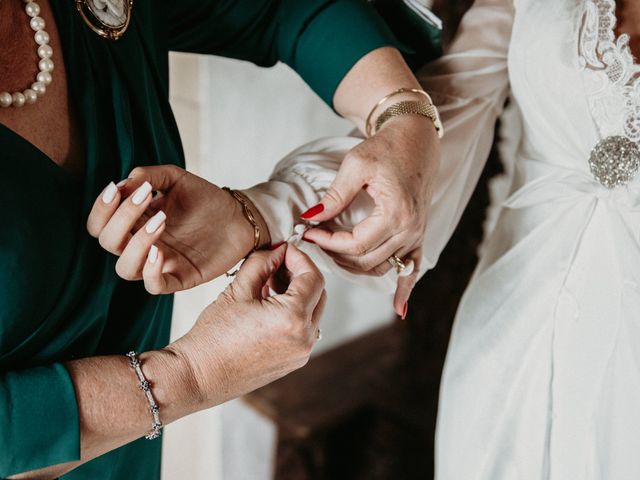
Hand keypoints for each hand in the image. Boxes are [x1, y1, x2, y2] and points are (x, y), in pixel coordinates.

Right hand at [86, 165, 270, 293]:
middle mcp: (141, 244)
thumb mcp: (175, 178)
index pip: (99, 224)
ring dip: (135, 243)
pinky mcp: (179, 278)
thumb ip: (148, 175)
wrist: (239, 216)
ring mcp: (159, 263)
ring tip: (161, 220)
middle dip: (120, 218)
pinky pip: (154, 286)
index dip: (101, 209)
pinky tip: (158, 251)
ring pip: (125, 268)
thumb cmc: (205, 198)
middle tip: (146, 196)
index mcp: (134, 222)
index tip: (118, 189)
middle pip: (108, 242)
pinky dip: (150, 272)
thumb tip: (122, 185)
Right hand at [165, 244, 326, 407]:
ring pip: (313, 310)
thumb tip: (279, 251)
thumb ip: (263, 263)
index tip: (284, 250)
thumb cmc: (213, 336)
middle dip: (301, 274)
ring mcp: (301, 352)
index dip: (300, 258)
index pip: (313, 277)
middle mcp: (304, 338)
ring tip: (269, 283)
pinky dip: (294, 311)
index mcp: (293, 318)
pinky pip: (304, 328)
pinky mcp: (294, 360)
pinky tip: (269, 303)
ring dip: (298, 292)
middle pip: (318, 293)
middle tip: (276, 263)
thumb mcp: (238, 290)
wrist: (199, 375)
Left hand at [301, 115, 439, 315]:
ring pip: (382, 267)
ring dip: (356, 265)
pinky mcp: (418, 234)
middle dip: (336, 254)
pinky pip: (412, 269)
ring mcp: (417, 234)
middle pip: (366, 260)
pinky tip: (398, 309)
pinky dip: (405, 288)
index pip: (354, 245)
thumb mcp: (356, 165)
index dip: (327, 242)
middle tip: (315, 238)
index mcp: (395, 214)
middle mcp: (410, 230)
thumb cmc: (387, 147)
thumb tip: (310, 217)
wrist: (416, 138)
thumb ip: (335, 196)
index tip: (308, 231)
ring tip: (333, 251)